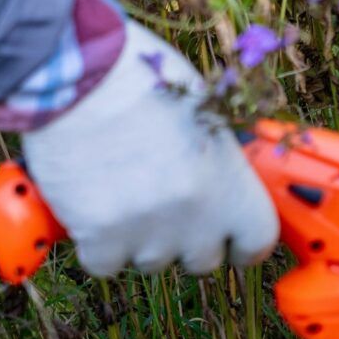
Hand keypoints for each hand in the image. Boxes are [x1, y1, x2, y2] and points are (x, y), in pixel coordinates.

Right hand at [21, 21, 278, 276]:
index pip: (257, 242)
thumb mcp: (207, 117)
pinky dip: (97, 244)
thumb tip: (222, 188)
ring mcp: (151, 232)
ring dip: (141, 239)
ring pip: (151, 262)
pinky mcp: (101, 237)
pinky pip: (104, 264)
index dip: (242, 242)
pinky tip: (93, 205)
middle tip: (165, 203)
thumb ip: (220, 165)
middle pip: (202, 260)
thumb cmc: (145, 81)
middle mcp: (199, 217)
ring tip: (123, 190)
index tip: (230, 238)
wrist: (81, 75)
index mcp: (234, 186)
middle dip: (187, 240)